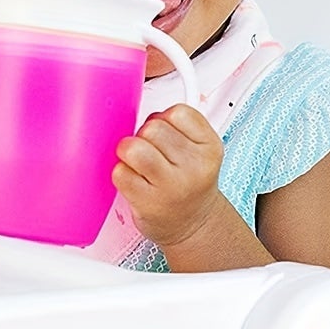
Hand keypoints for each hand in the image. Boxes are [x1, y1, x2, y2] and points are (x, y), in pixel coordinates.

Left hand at [112, 103, 224, 250]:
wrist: (194, 225)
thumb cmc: (188, 182)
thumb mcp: (199, 150)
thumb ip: (178, 126)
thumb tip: (132, 103)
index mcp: (210, 147)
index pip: (177, 112)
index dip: (163, 119)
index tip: (165, 135)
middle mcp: (194, 167)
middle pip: (152, 128)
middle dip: (144, 136)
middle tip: (150, 152)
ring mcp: (171, 186)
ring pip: (133, 147)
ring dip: (128, 152)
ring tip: (138, 164)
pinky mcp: (148, 202)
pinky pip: (120, 172)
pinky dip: (121, 173)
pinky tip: (134, 181)